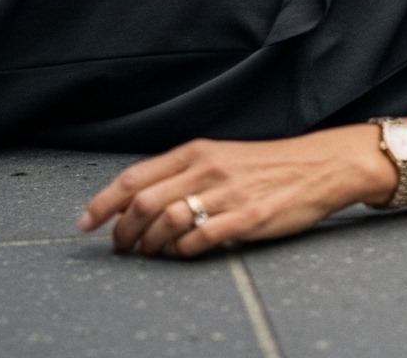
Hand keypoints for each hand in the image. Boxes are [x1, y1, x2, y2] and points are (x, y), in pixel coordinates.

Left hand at [81, 130, 389, 256]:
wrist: (320, 165)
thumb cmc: (269, 166)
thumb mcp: (223, 157)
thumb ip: (186, 173)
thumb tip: (141, 198)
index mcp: (198, 151)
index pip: (136, 176)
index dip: (104, 202)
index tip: (85, 223)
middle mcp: (209, 168)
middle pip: (144, 202)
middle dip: (122, 232)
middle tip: (120, 248)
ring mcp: (228, 193)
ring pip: (167, 221)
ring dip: (149, 245)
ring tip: (150, 254)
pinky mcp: (248, 217)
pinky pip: (201, 238)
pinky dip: (183, 251)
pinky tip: (183, 253)